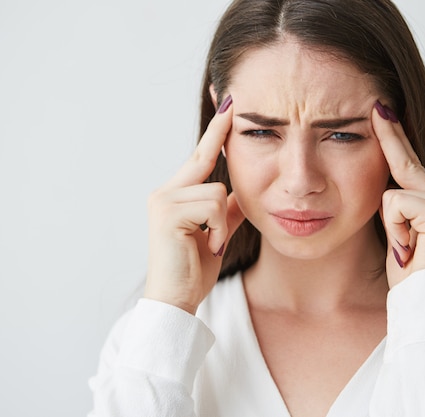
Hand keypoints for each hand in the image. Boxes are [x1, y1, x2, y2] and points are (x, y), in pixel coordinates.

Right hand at [145, 97, 244, 313]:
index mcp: (176, 195)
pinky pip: (211, 206)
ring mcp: (163, 200)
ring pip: (215, 190)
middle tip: (232, 100)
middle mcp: (165, 192)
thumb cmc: (194, 269)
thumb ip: (227, 211)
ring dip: (221, 222)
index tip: (228, 107)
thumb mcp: (217, 233)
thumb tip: (241, 192)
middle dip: (218, 134)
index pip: (200, 158)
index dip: (215, 133)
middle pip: (205, 160)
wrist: (176, 299)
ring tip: (210, 243)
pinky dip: (217, 230)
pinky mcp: (167, 213)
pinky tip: (207, 246)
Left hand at [372, 101, 424, 287]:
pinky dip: (394, 230)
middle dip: (389, 136)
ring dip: (390, 226)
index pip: (405, 164)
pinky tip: (409, 250)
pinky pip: (395, 205)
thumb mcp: (396, 234)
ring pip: (391, 193)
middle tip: (378, 104)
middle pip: (402, 163)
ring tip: (405, 250)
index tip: (381, 110)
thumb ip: (394, 208)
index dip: (393, 137)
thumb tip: (384, 186)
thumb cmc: (409, 276)